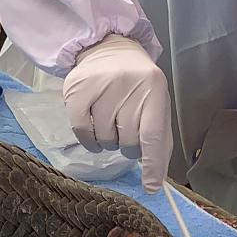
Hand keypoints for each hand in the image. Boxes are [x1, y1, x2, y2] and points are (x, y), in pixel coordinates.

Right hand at [62, 35, 171, 192]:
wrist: (108, 49)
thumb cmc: (137, 86)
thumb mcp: (155, 105)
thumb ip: (159, 141)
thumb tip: (155, 182)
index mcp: (154, 89)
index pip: (153, 134)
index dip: (153, 164)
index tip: (151, 187)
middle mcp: (129, 85)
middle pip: (128, 141)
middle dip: (128, 146)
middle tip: (125, 129)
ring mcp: (101, 86)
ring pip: (105, 139)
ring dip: (108, 141)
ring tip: (110, 123)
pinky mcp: (77, 90)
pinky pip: (82, 132)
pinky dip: (89, 141)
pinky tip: (94, 130)